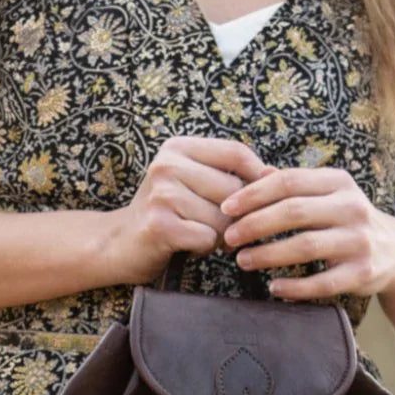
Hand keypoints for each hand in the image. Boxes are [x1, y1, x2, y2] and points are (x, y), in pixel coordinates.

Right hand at [108, 135, 269, 284]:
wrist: (119, 242)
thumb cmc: (166, 213)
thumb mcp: (193, 182)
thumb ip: (229, 174)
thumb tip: (275, 173)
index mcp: (178, 147)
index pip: (236, 153)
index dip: (259, 176)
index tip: (263, 197)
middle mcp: (166, 165)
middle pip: (234, 190)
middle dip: (237, 215)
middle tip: (221, 225)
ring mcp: (161, 194)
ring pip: (224, 218)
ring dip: (220, 234)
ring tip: (200, 233)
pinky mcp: (159, 224)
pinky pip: (207, 238)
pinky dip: (205, 247)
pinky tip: (188, 244)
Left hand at [219, 165, 394, 299]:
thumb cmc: (347, 219)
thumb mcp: (328, 194)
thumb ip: (294, 184)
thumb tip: (256, 172)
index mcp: (338, 182)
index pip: (288, 182)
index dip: (253, 194)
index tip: (226, 208)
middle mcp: (352, 207)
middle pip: (293, 212)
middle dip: (254, 224)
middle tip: (229, 238)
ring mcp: (360, 240)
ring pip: (305, 246)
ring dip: (268, 255)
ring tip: (243, 261)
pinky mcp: (363, 272)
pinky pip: (323, 282)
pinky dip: (295, 287)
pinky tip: (273, 287)